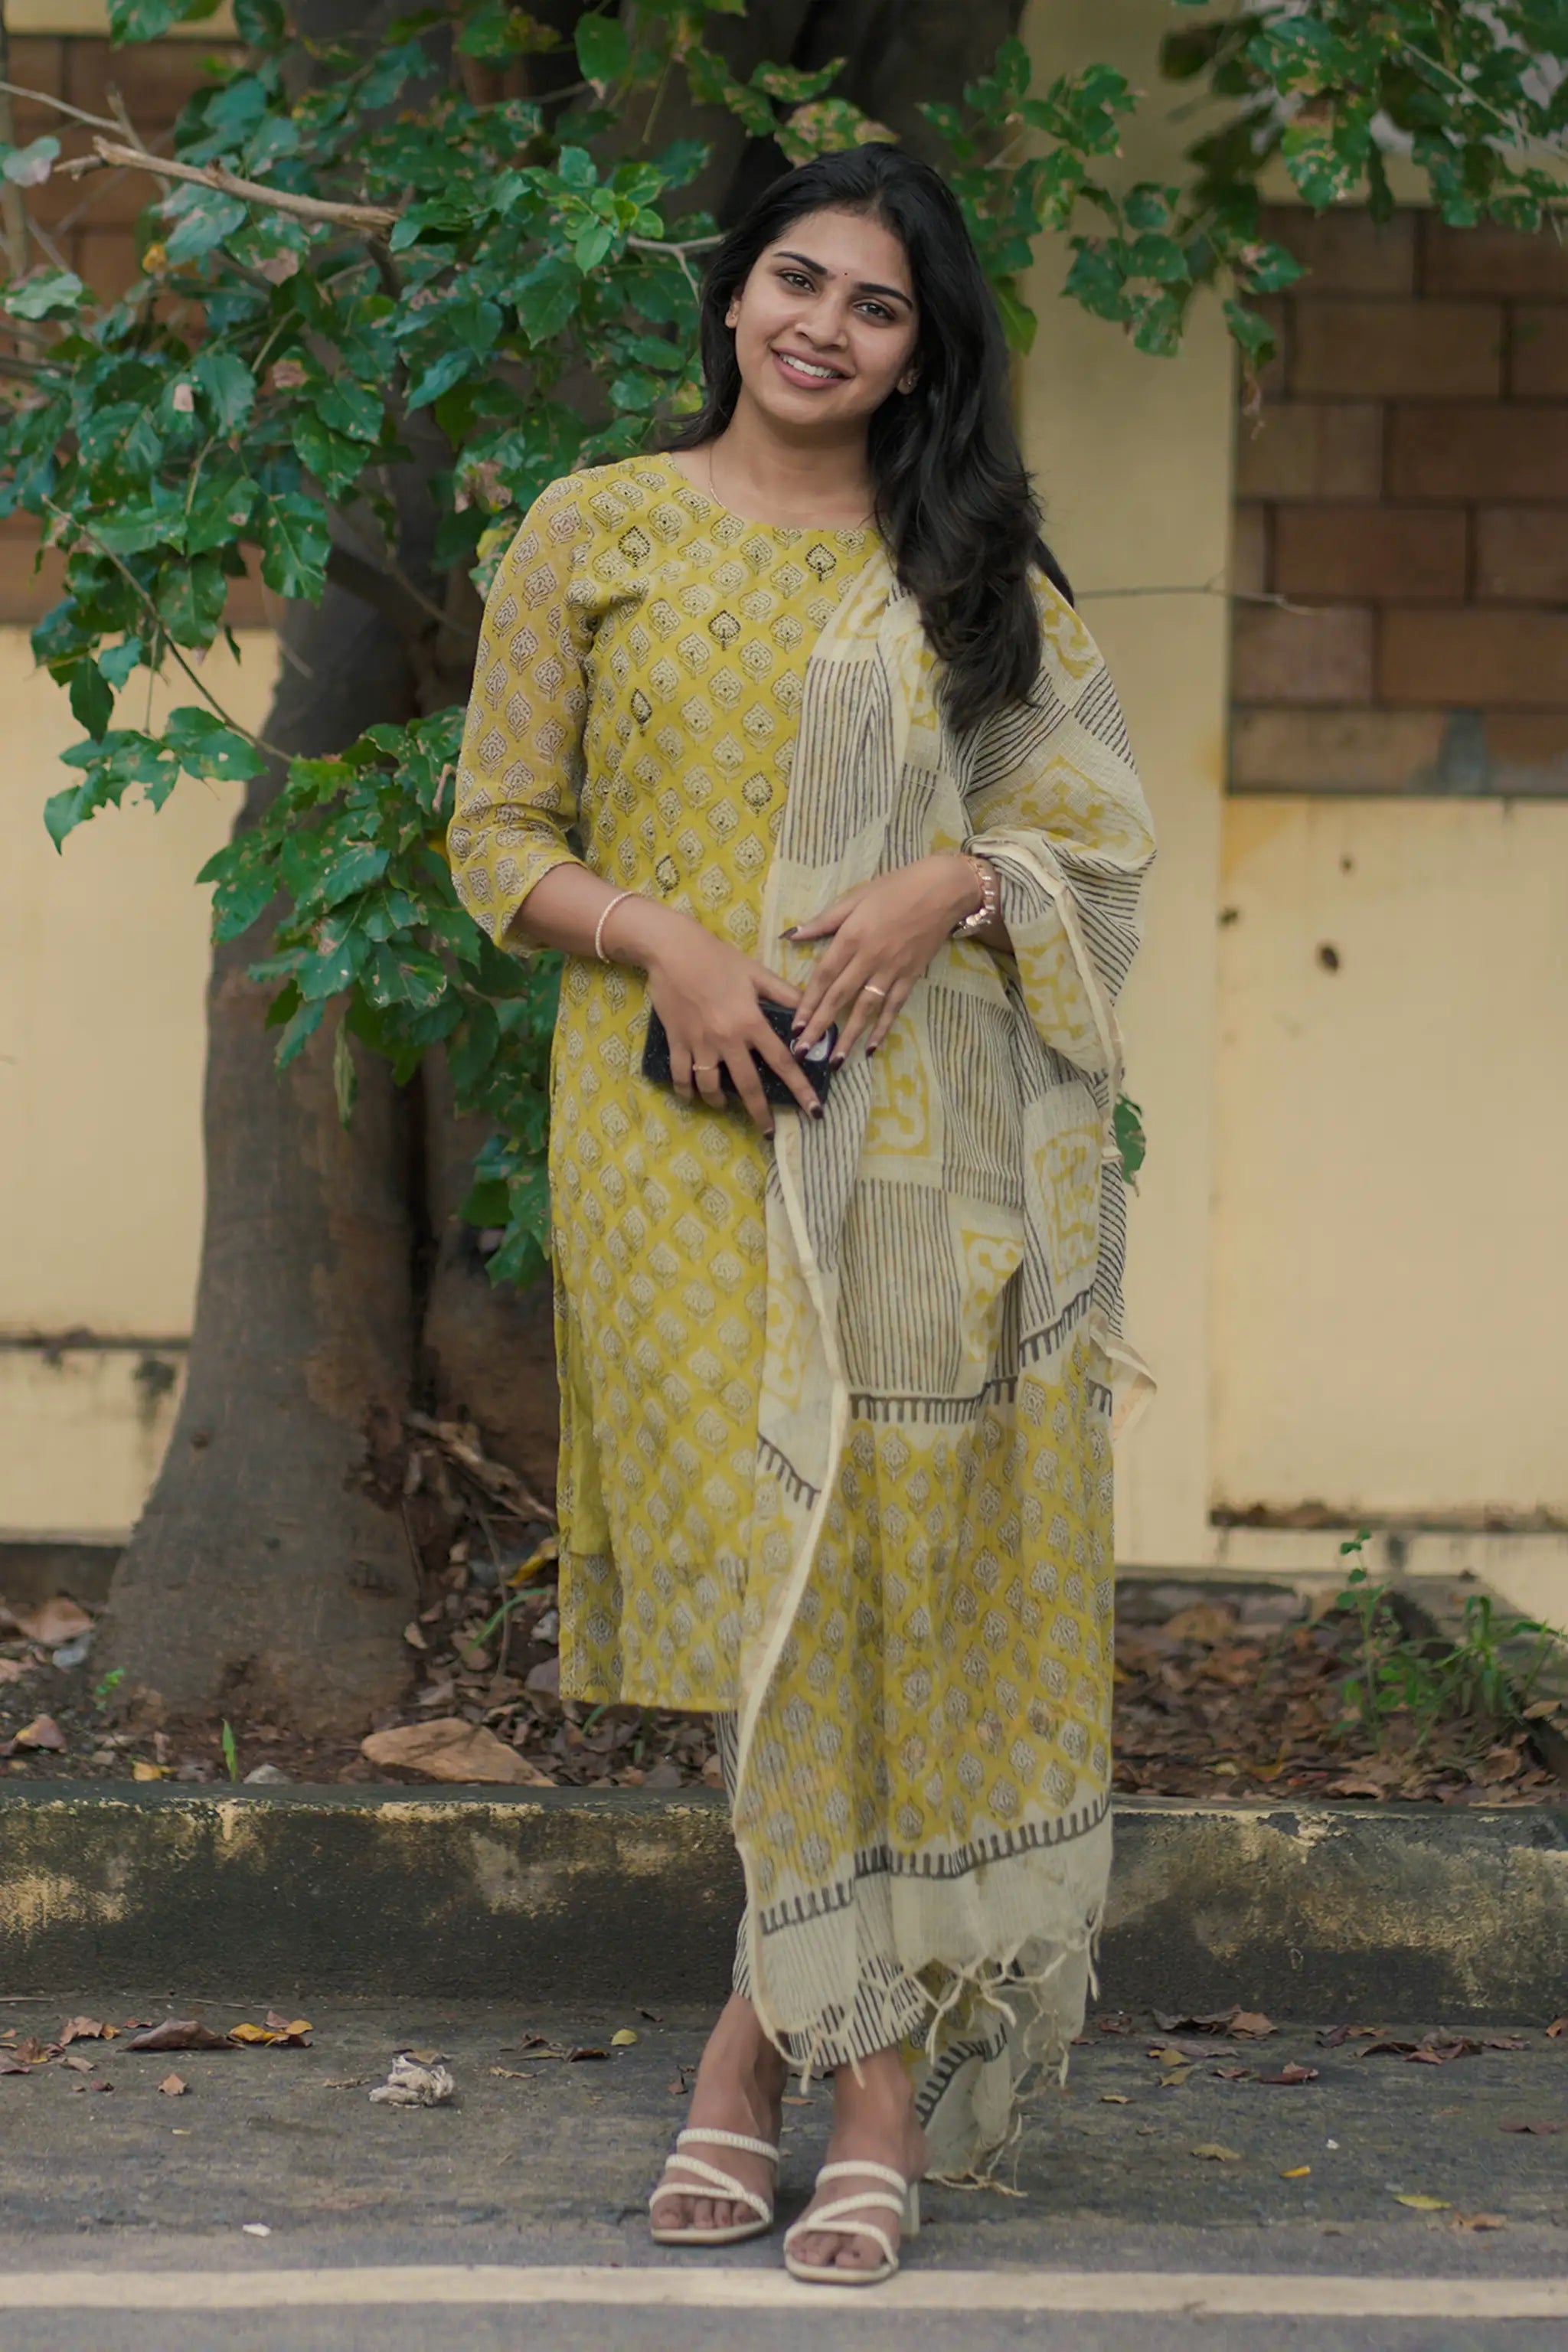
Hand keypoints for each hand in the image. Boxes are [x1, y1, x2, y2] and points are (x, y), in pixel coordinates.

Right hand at [644, 919, 821, 1132]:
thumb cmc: (718, 958)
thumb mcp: (757, 973)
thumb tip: (812, 1012)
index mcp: (751, 1022)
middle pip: (748, 1086)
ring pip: (711, 1087)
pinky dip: (686, 1091)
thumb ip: (785, 995)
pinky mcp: (677, 1043)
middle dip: (760, 1113)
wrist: (673, 950)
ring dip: (719, 1102)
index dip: (801, 1088)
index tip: (814, 1110)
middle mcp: (727, 1039)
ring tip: (726, 1106)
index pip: (783, 1062)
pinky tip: (693, 1097)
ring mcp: (700, 1044)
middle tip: (768, 1131)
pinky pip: (681, 1077)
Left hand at [788, 856, 978, 1062]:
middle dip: (820, 1027)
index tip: (794, 1026)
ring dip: (849, 1036)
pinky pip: (894, 1007)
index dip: (808, 1003)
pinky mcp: (911, 977)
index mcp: (852, 936)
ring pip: (866, 1009)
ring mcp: (892, 970)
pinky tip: (871, 1048)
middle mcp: (870, 958)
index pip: (824, 976)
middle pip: (839, 998)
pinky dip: (882, 1028)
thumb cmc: (896, 887)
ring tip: (834, 1061)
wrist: (943, 889)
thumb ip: (824, 921)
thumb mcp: (855, 896)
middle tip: (802, 1053)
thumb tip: (791, 936)